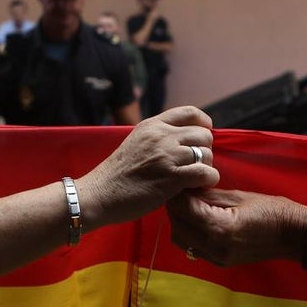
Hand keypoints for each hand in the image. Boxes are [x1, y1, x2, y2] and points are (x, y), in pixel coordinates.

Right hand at [79, 106, 218, 227]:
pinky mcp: (171, 177)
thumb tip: (184, 140)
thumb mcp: (136, 143)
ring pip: (206, 154)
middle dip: (204, 150)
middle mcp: (161, 136)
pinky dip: (207, 180)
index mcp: (152, 125)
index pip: (190, 112)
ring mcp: (166, 155)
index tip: (201, 138)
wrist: (99, 194)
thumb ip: (158, 138)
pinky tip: (199, 186)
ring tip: (194, 178)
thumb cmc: (116, 174)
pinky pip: (205, 173)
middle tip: (195, 165)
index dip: (203, 124)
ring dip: (206, 167)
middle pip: (203, 134)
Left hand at [166, 189, 306, 265]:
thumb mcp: (238, 196)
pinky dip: (189, 234)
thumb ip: (208, 195)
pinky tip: (198, 220)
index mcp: (219, 227)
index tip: (178, 182)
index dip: (177, 193)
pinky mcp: (219, 262)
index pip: (183, 208)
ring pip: (181, 240)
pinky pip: (193, 248)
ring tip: (189, 206)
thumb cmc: (271, 210)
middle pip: (177, 226)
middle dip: (175, 208)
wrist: (293, 235)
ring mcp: (216, 257)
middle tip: (182, 192)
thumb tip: (185, 187)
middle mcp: (214, 246)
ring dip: (179, 222)